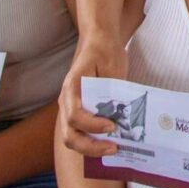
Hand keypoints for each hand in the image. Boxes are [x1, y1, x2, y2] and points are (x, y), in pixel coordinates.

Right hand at [58, 31, 126, 156]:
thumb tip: (121, 118)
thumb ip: (113, 91)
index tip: (112, 126)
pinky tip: (112, 142)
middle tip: (114, 148)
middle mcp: (66, 100)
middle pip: (69, 135)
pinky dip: (94, 142)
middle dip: (90, 147)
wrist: (98, 40)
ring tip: (114, 148)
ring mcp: (70, 108)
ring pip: (73, 138)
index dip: (92, 126)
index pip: (74, 115)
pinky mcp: (79, 112)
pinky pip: (81, 133)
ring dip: (92, 148)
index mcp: (72, 87)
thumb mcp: (113, 66)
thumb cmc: (105, 50)